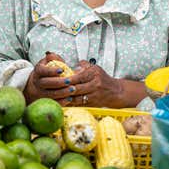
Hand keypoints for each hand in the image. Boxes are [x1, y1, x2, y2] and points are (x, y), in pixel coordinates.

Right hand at [23, 52, 71, 102]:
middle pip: (47, 83)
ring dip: (63, 93)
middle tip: (70, 81)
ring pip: (51, 94)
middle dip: (59, 82)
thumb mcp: (45, 64)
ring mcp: (39, 94)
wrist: (34, 87)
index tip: (61, 70)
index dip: (52, 71)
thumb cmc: (44, 73)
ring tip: (73, 89)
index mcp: (38, 72)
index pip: (43, 71)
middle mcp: (37, 83)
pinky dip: (62, 102)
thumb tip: (52, 54)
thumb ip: (51, 59)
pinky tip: (70, 98)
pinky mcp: (44, 102)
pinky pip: (53, 103)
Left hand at [24, 56, 145, 107]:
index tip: (58, 79)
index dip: (67, 79)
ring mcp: (94, 95)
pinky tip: (62, 103)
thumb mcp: (94, 68)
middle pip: (76, 88)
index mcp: (94, 73)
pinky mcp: (93, 103)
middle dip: (64, 89)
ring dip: (65, 98)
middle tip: (52, 89)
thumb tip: (70, 64)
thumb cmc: (101, 78)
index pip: (78, 76)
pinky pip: (79, 104)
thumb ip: (82, 65)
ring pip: (77, 97)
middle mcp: (95, 84)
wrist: (115, 92)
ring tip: (55, 97)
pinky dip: (70, 104)